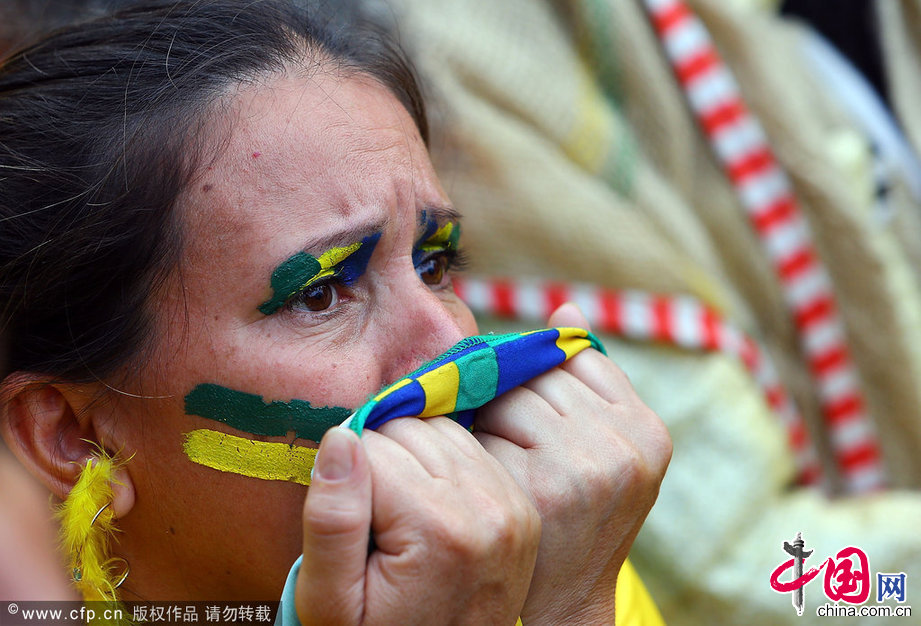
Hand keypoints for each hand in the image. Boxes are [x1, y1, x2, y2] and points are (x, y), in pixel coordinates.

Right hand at [295, 417, 540, 624]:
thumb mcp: (330, 600)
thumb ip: (331, 519)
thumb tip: (342, 435)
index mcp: (440, 530)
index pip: (369, 447)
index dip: (346, 482)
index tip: (355, 533)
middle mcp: (488, 510)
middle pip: (408, 430)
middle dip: (380, 464)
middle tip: (377, 526)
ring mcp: (513, 506)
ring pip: (439, 429)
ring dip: (411, 457)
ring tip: (401, 516)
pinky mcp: (522, 505)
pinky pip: (469, 447)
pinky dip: (441, 464)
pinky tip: (429, 509)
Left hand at [474, 303, 671, 624]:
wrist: (567, 595)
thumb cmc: (581, 512)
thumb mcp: (607, 447)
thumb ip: (591, 381)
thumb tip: (565, 306)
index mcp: (647, 430)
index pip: (575, 355)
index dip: (538, 368)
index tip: (516, 387)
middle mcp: (623, 445)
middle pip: (537, 372)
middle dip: (508, 388)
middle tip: (493, 416)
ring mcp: (582, 467)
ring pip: (507, 396)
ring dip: (486, 414)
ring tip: (490, 442)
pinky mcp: (535, 488)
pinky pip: (484, 432)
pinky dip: (473, 444)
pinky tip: (481, 469)